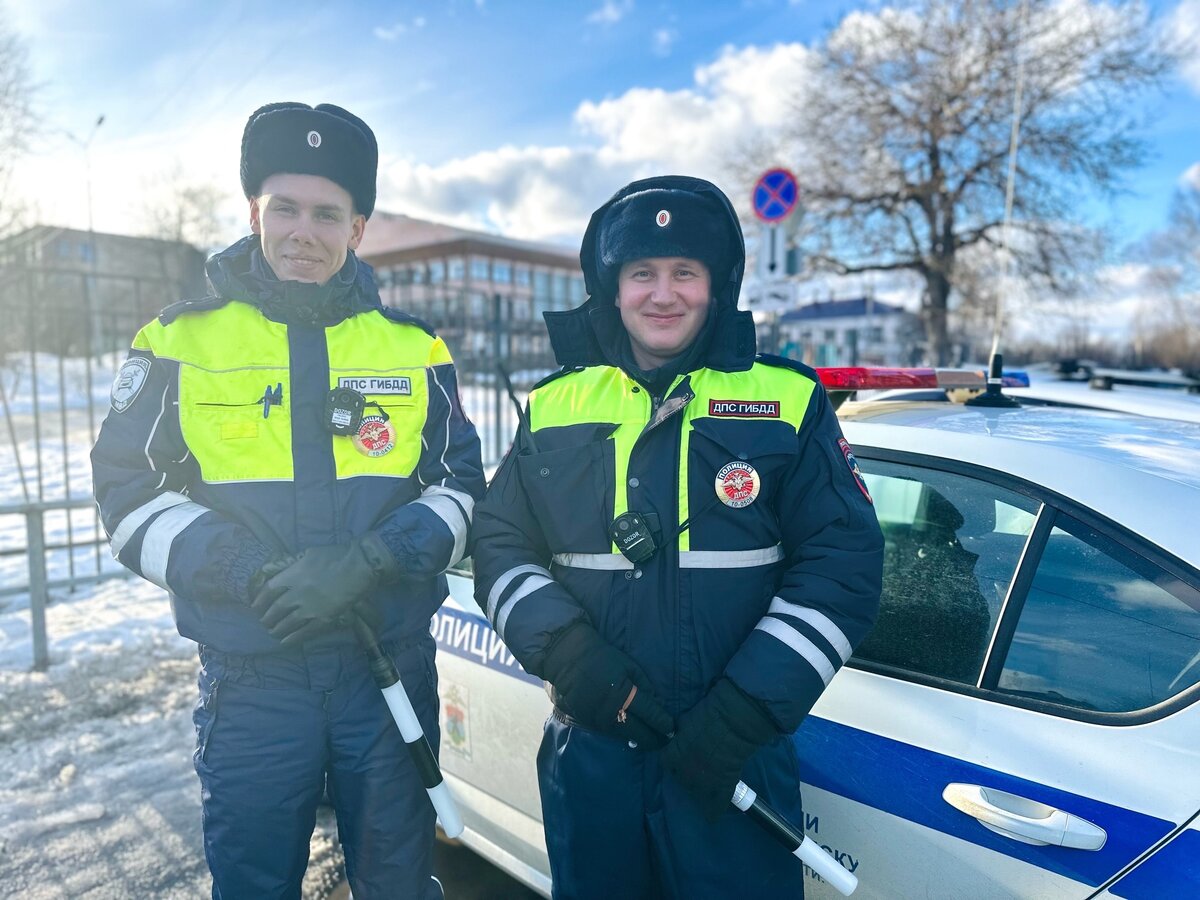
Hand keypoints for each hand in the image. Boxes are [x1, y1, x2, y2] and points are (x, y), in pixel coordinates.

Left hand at [250, 533, 397, 644]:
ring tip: (274, 632)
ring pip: (286, 624)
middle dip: (267, 618)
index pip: (268, 591)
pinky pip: (304, 632)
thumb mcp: (309, 554)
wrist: (361, 565)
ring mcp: (310, 608)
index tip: (256, 607)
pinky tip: (285, 642)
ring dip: (277, 630)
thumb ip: (293, 565)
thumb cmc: (337, 555)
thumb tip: (280, 571)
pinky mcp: (324, 618)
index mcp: (292, 575)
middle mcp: (297, 593)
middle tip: (265, 622)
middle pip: (275, 610)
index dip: (259, 601)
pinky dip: (292, 639)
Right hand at [541, 623, 673, 748]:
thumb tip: (658, 703)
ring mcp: (598, 719)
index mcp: (624, 694)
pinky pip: (609, 733)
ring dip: (639, 740)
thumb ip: (644, 685)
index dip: (663, 723)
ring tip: (651, 742)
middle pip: (639, 732)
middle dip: (654, 739)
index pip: (650, 714)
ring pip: (624, 737)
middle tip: (665, 742)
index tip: (672, 729)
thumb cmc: (602, 658)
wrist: (568, 659)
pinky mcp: (587, 722)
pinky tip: (631, 737)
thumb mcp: (628, 665)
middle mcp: (611, 711)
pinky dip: (622, 735)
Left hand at [662, 678, 776, 821]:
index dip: (673, 760)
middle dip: (686, 774)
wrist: (733, 722)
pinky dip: (715, 811)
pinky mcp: (724, 786)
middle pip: (681, 779)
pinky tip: (713, 815)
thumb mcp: (685, 721)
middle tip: (695, 768)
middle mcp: (685, 772)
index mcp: (674, 754)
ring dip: (699, 791)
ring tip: (704, 788)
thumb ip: (680, 734)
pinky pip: (717, 805)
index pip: (667, 763)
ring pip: (696, 794)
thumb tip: (677, 734)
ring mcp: (704, 781)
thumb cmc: (709, 715)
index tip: (679, 757)